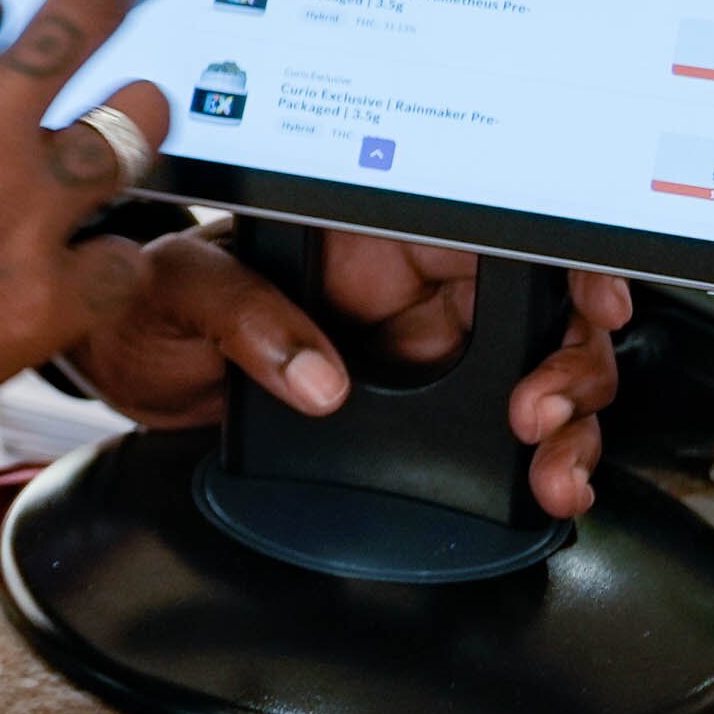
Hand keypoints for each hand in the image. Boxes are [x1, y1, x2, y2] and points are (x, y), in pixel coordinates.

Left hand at [65, 226, 628, 519]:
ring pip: (539, 374)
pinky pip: (503, 431)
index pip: (501, 225)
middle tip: (542, 412)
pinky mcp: (422, 410)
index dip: (564, 260)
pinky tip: (546, 488)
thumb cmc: (150, 298)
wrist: (124, 366)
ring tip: (554, 472)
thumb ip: (246, 316)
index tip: (589, 302)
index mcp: (377, 226)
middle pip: (542, 308)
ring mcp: (429, 348)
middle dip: (572, 361)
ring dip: (569, 425)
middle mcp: (418, 281)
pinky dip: (540, 460)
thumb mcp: (181, 286)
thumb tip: (318, 377)